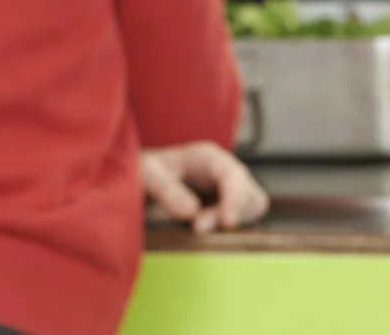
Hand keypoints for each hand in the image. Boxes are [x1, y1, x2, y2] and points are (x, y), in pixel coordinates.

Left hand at [139, 142, 268, 231]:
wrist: (138, 182)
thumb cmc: (141, 172)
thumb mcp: (146, 174)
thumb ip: (166, 190)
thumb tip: (192, 211)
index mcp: (207, 157)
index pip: (234, 175)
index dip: (235, 199)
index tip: (227, 223)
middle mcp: (222, 171)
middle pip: (250, 194)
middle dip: (232, 213)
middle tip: (197, 228)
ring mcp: (227, 190)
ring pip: (251, 208)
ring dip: (231, 222)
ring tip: (197, 229)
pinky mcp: (224, 208)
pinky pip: (242, 220)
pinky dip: (229, 229)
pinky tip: (202, 231)